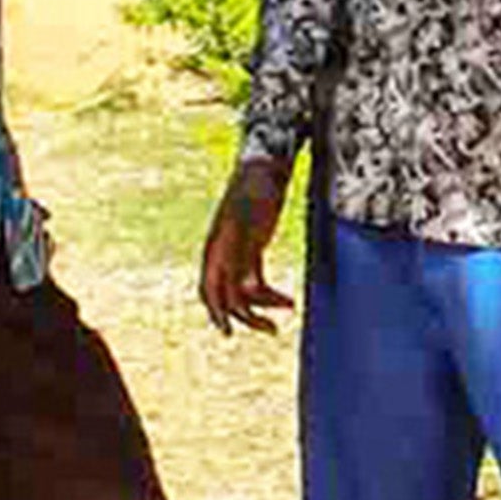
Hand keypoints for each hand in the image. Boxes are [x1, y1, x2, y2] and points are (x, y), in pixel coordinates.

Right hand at [198, 157, 299, 335]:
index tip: (228, 331)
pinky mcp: (252, 250)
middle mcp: (223, 254)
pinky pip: (256, 281)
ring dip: (264, 305)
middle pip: (227, 296)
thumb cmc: (256, 190)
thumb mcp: (249, 222)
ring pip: (244, 292)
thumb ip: (241, 254)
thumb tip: (241, 290)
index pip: (210, 288)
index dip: (217, 312)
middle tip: (270, 329)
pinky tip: (289, 300)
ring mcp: (237, 252)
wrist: (265, 168)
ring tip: (290, 307)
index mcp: (217, 249)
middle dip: (246, 315)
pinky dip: (270, 294)